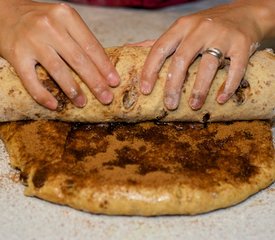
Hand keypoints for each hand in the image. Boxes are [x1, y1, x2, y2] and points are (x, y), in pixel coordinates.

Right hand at [0, 0, 119, 109]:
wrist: (3, 12)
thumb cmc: (40, 20)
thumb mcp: (62, 21)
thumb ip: (79, 39)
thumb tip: (102, 68)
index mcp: (65, 16)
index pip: (91, 46)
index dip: (105, 66)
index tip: (114, 82)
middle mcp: (49, 26)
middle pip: (79, 60)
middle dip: (95, 82)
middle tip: (106, 98)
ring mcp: (31, 40)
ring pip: (58, 70)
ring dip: (73, 90)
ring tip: (82, 103)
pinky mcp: (16, 54)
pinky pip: (31, 80)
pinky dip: (42, 95)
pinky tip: (54, 105)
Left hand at [140, 0, 274, 109]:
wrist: (245, 14)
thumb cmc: (206, 27)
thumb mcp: (181, 29)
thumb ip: (158, 42)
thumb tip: (129, 48)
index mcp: (181, 27)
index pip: (159, 48)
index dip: (150, 70)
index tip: (145, 90)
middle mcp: (200, 29)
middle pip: (182, 59)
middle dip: (173, 86)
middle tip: (169, 105)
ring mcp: (222, 36)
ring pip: (208, 65)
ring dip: (199, 89)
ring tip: (194, 106)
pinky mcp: (242, 44)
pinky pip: (236, 68)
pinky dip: (228, 85)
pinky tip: (221, 99)